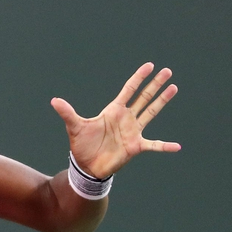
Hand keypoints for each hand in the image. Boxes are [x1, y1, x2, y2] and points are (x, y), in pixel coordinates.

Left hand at [51, 63, 179, 178]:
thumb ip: (67, 113)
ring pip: (151, 112)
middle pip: (144, 97)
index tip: (149, 65)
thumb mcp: (74, 127)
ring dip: (162, 101)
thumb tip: (54, 101)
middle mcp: (126, 118)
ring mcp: (133, 131)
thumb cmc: (82, 145)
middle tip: (167, 71)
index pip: (129, 89)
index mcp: (114, 110)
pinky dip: (165, 146)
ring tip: (173, 88)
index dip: (139, 77)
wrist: (87, 166)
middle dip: (155, 84)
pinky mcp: (136, 146)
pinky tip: (177, 146)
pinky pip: (154, 145)